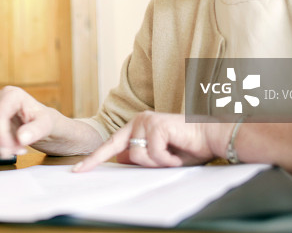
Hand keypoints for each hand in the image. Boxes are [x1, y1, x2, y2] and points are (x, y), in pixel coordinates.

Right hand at [0, 86, 54, 158]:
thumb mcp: (45, 125)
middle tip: (18, 150)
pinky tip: (8, 144)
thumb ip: (35, 130)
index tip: (8, 152)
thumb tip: (22, 137)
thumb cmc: (42, 120)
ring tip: (16, 146)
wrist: (37, 122)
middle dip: (2, 143)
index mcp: (11, 94)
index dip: (0, 136)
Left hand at [74, 112, 226, 172]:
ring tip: (173, 156)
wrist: (213, 137)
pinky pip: (153, 154)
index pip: (111, 144)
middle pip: (123, 152)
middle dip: (141, 163)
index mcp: (137, 126)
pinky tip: (178, 153)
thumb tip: (122, 159)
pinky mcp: (156, 125)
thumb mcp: (160, 155)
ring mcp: (146, 121)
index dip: (94, 159)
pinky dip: (167, 159)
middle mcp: (138, 120)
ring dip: (157, 162)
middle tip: (160, 161)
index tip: (78, 170)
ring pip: (138, 155)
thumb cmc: (190, 146)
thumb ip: (140, 155)